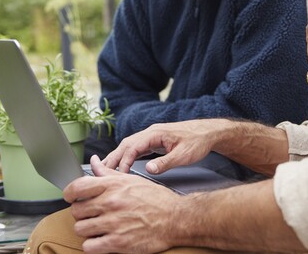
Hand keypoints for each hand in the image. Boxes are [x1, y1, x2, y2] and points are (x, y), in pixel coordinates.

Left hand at [64, 155, 181, 253]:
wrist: (176, 219)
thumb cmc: (156, 199)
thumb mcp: (131, 180)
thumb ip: (108, 173)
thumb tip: (95, 162)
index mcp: (113, 186)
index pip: (76, 187)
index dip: (69, 194)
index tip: (71, 198)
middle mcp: (111, 203)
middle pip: (76, 210)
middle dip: (82, 213)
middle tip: (92, 214)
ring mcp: (114, 223)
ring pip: (80, 228)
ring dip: (87, 230)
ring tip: (97, 228)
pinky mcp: (118, 243)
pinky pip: (89, 246)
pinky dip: (92, 245)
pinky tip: (100, 240)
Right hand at [102, 119, 227, 173]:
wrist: (207, 133)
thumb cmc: (197, 142)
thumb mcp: (183, 155)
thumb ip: (165, 163)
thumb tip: (149, 170)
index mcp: (155, 133)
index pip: (132, 147)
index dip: (123, 161)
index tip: (118, 175)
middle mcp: (150, 133)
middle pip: (125, 144)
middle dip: (113, 158)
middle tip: (100, 172)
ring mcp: (151, 136)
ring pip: (128, 146)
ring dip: (117, 157)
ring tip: (106, 169)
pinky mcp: (154, 141)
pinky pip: (135, 148)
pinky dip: (126, 156)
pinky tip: (122, 165)